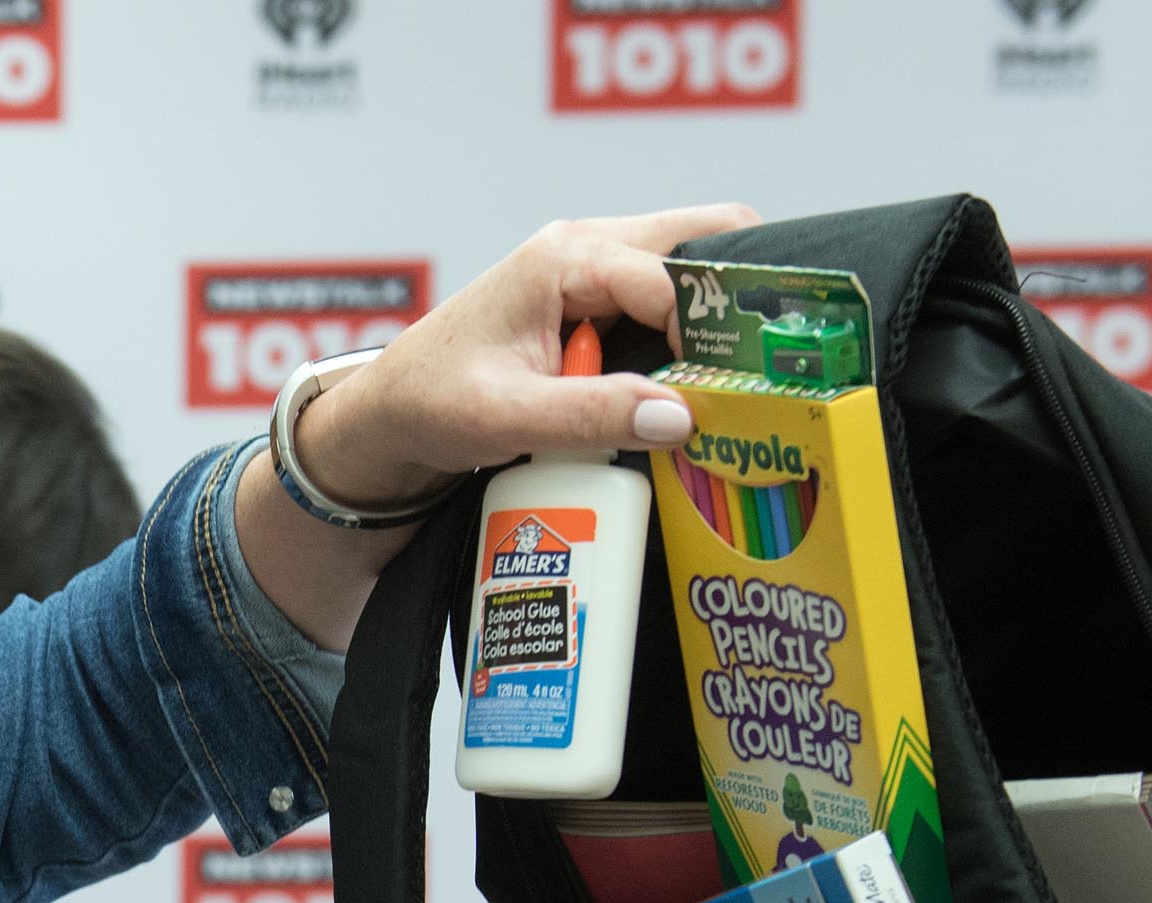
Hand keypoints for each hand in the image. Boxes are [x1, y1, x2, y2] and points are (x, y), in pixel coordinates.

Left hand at [293, 204, 759, 511]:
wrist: (392, 411)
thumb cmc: (433, 402)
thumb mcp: (507, 417)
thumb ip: (592, 415)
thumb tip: (680, 416)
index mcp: (564, 258)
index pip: (670, 280)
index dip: (708, 333)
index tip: (730, 388)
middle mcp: (585, 247)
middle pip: (700, 236)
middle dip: (737, 293)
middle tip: (759, 361)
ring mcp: (593, 269)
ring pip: (689, 267)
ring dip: (711, 318)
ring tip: (728, 378)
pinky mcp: (596, 300)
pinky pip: (666, 300)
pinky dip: (689, 334)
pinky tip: (692, 383)